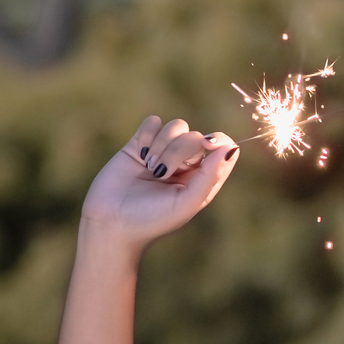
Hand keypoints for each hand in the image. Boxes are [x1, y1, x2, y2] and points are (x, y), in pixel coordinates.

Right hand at [80, 116, 238, 250]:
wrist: (112, 221)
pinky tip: (140, 154)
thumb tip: (230, 148)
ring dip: (162, 145)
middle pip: (195, 136)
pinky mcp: (140, 144)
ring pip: (176, 126)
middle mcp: (187, 164)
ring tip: (149, 168)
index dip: (218, 141)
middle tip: (160, 174)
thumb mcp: (187, 203)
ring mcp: (164, 152)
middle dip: (178, 151)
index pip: (222, 148)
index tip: (207, 145)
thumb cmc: (153, 219)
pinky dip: (147, 134)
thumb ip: (210, 177)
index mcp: (203, 179)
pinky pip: (153, 122)